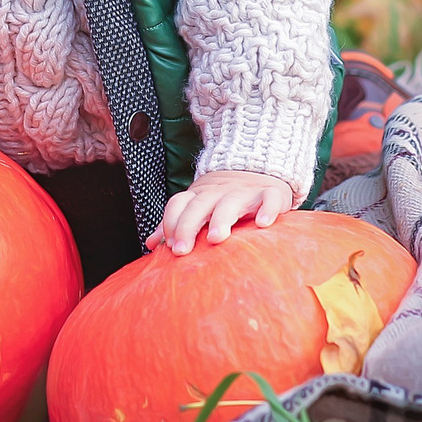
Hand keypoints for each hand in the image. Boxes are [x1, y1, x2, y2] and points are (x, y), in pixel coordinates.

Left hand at [147, 170, 292, 255]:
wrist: (256, 170)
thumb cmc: (221, 199)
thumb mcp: (197, 208)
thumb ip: (174, 224)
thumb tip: (151, 244)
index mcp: (198, 195)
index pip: (178, 204)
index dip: (170, 222)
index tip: (169, 246)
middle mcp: (218, 192)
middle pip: (199, 205)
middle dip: (187, 226)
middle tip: (182, 250)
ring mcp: (244, 191)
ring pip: (230, 202)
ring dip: (222, 219)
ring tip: (216, 238)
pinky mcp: (270, 192)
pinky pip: (269, 198)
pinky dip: (267, 209)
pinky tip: (262, 224)